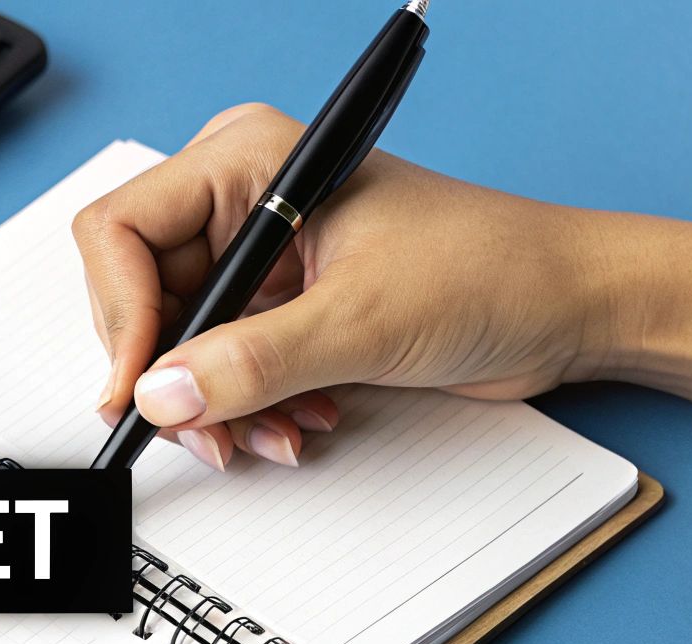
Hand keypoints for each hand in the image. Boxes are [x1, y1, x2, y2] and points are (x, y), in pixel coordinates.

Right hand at [76, 103, 691, 468]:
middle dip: (172, 377)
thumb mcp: (363, 322)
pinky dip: (244, 411)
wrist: (571, 308)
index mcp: (246, 161)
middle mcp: (240, 203)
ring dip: (214, 407)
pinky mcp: (279, 310)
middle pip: (139, 298)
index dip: (120, 316)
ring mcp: (258, 260)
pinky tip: (294, 423)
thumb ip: (253, 362)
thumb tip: (162, 396)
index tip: (141, 386)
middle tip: (205, 431)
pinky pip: (218, 370)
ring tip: (269, 434)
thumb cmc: (495, 269)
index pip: (120, 232)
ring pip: (175, 347)